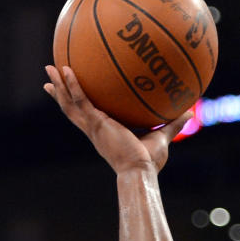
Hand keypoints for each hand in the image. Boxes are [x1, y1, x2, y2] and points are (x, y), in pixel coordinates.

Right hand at [44, 65, 191, 175]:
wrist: (141, 172)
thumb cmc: (149, 162)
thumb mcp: (162, 137)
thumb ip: (173, 124)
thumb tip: (190, 112)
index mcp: (104, 133)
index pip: (87, 115)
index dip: (77, 105)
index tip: (69, 94)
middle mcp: (94, 130)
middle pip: (71, 108)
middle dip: (60, 93)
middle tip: (50, 78)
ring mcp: (92, 127)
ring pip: (70, 103)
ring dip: (59, 85)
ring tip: (49, 68)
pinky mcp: (96, 124)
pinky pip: (81, 101)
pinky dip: (73, 86)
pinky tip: (67, 71)